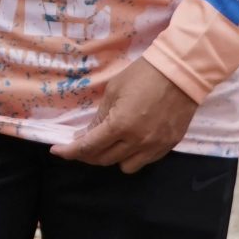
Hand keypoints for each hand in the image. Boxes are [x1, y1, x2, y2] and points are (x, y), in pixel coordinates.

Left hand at [51, 58, 198, 173]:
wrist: (181, 72)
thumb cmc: (143, 75)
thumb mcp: (114, 91)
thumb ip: (100, 117)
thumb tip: (87, 136)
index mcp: (120, 125)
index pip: (88, 147)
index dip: (69, 151)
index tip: (57, 151)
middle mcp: (137, 142)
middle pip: (104, 160)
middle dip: (87, 154)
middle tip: (81, 142)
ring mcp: (154, 147)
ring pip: (124, 166)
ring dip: (111, 157)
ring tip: (109, 142)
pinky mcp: (168, 146)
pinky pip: (145, 161)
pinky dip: (132, 155)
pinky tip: (130, 142)